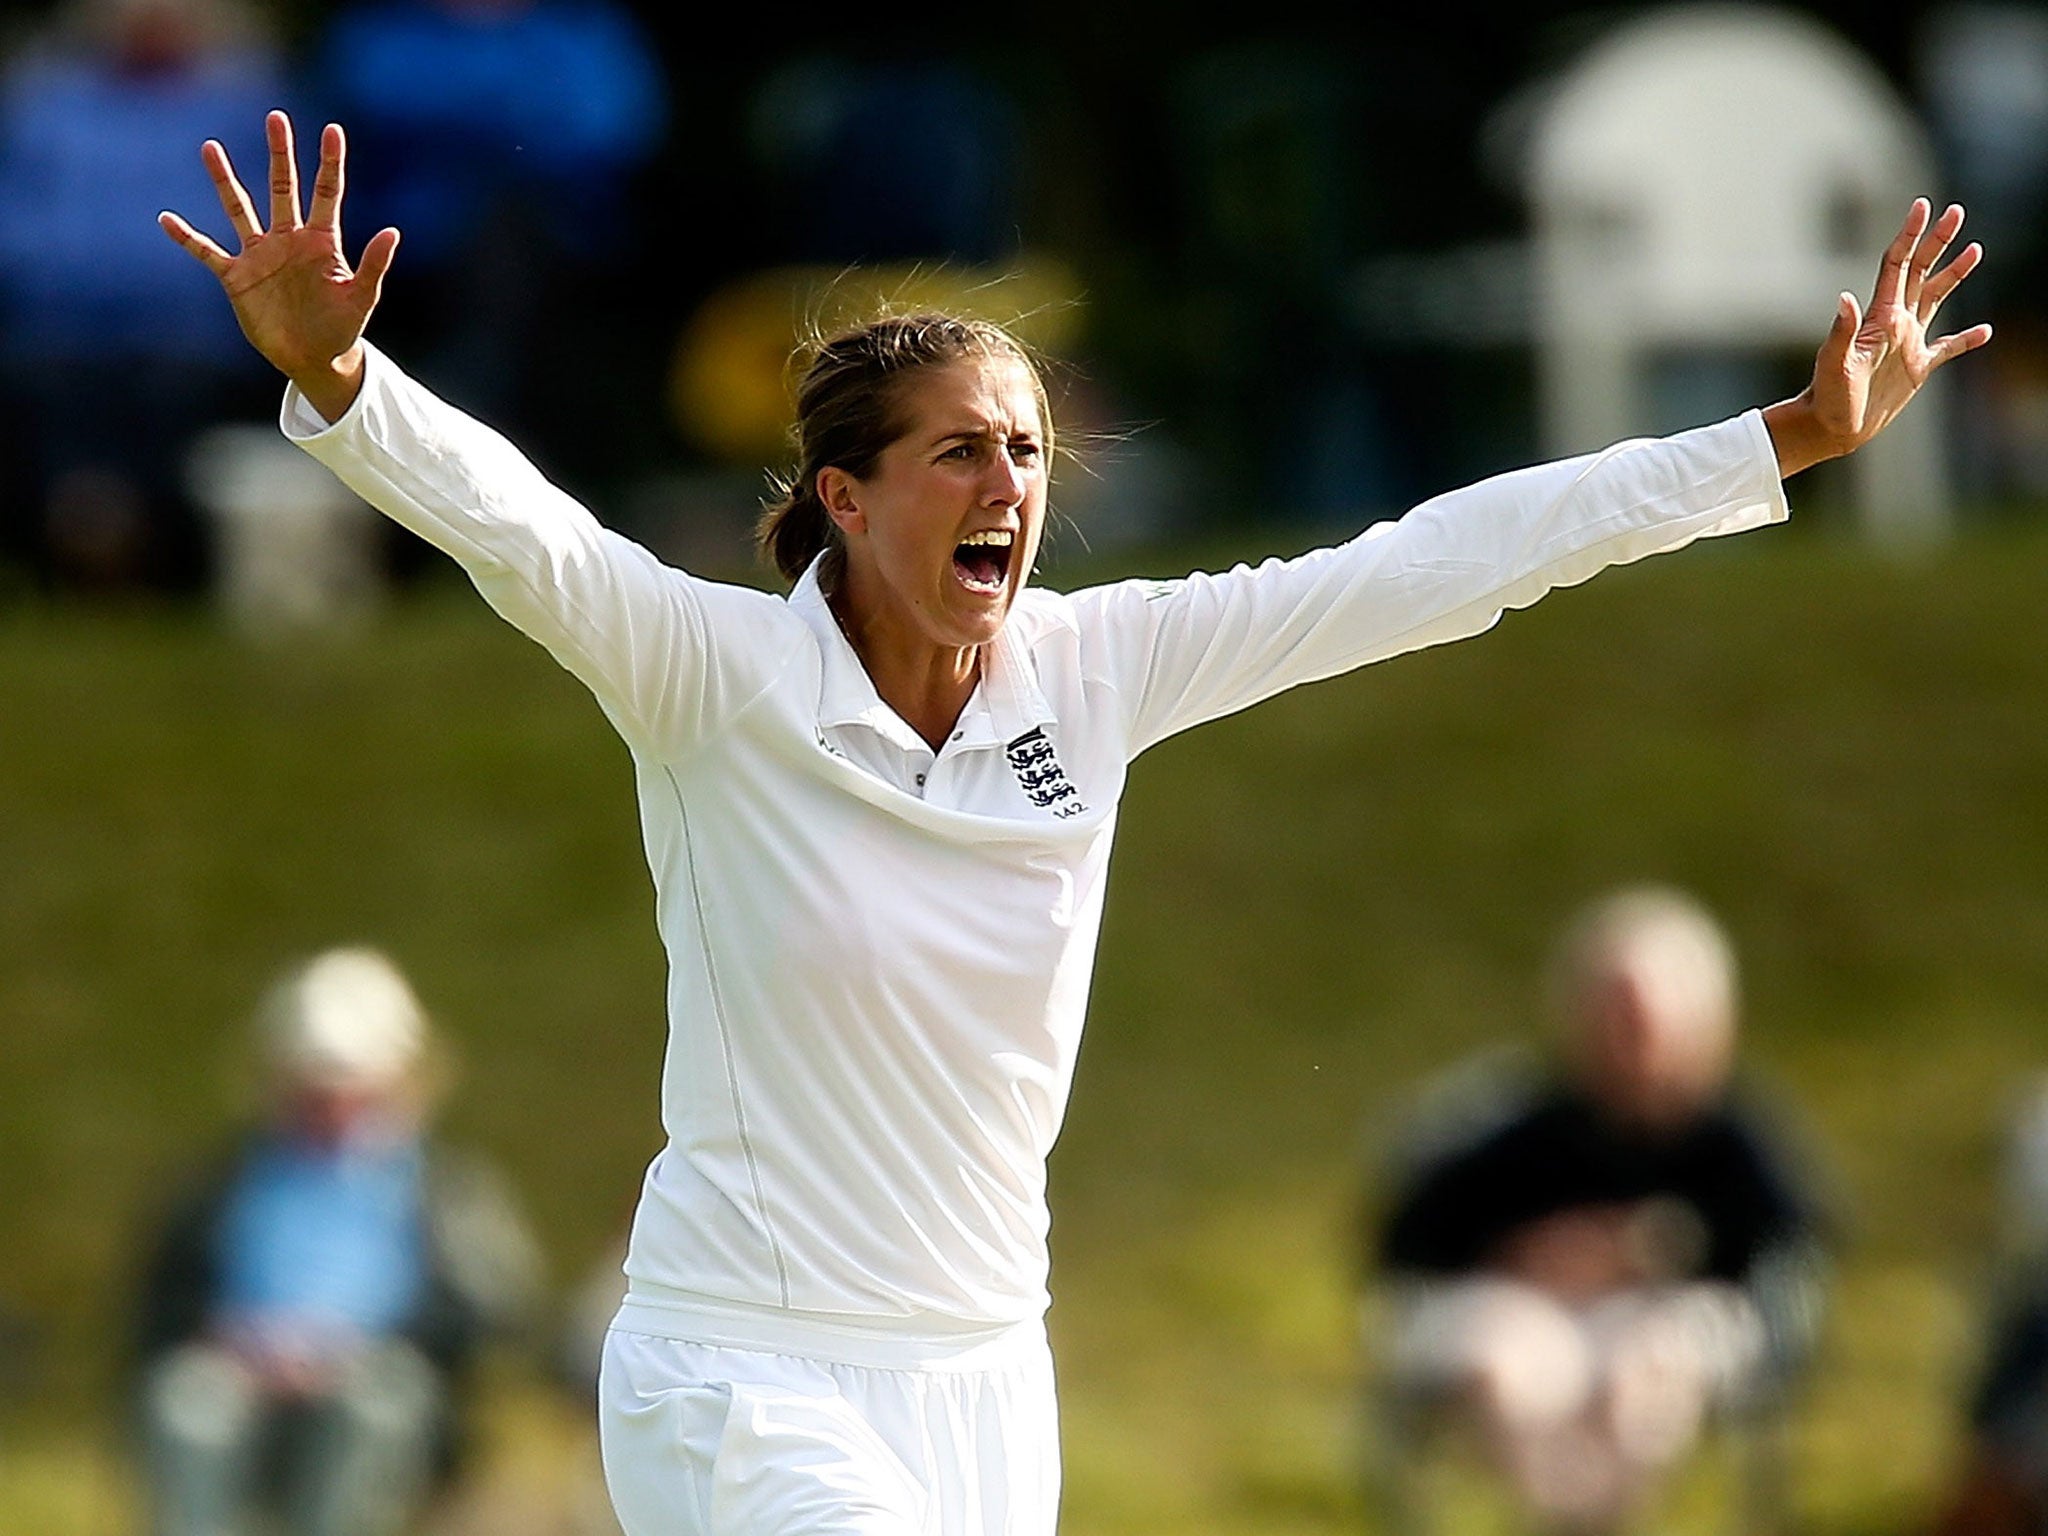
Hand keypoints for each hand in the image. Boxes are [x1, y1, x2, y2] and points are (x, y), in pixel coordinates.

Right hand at [159, 111, 397, 421]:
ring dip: (224, 180)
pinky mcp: (237, 277)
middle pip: (282, 188)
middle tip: (276, 118)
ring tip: (210, 147)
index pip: (326, 193)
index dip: (330, 163)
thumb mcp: (361, 297)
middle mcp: (288, 239)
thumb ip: (374, 264)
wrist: (314, 359)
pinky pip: (207, 252)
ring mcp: (260, 255)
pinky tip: (166, 219)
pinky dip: (187, 238)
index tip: (334, 130)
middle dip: (280, 155)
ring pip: (239, 208)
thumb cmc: (342, 328)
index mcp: (321, 241)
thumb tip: (393, 231)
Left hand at [1765, 199, 1992, 476]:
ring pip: (1936, 299)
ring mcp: (1908, 344)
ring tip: (1975, 249)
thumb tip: (1844, 298)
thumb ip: (1842, 331)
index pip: (1897, 265)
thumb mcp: (1834, 363)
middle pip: (1920, 271)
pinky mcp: (1916, 369)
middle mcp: (1896, 323)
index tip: (1922, 206)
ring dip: (1954, 274)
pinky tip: (1985, 331)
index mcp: (1880, 316)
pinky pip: (1947, 348)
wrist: (1830, 428)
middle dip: (1938, 241)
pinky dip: (1966, 339)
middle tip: (1956, 211)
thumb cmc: (1828, 397)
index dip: (1910, 235)